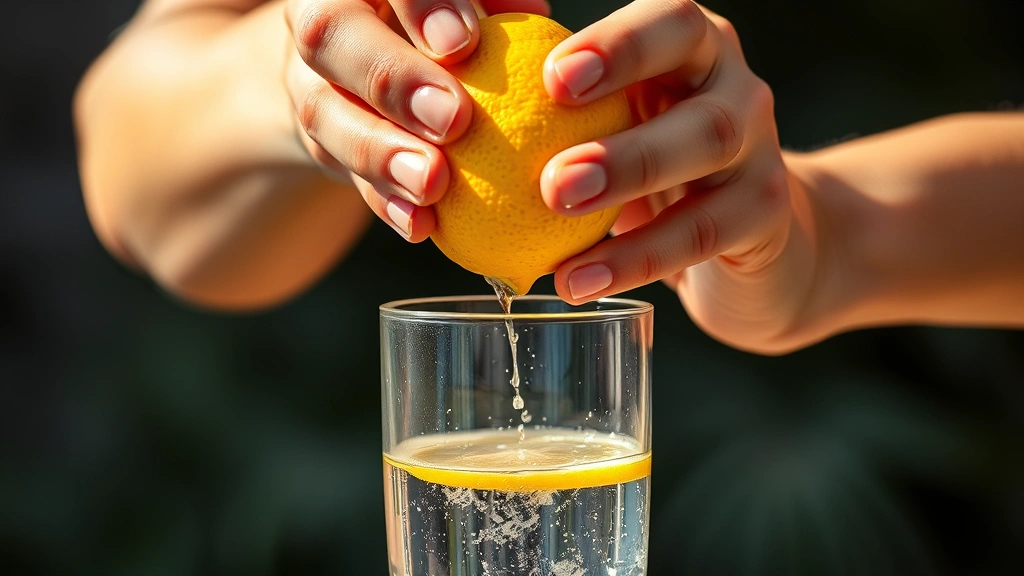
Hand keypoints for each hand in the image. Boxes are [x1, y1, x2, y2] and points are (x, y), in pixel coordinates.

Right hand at [284, 0, 550, 241]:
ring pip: (324, 113)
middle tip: (452, 121)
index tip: (464, 43)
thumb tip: (537, 17)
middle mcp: (320, 17)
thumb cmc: (444, 19)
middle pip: (329, 36)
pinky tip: (422, 225)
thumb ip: (493, 4)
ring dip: (381, 155)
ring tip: (432, 184)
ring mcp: (306, 81)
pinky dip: (384, 201)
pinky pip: (343, 173)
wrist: (370, 64)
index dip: (418, 5)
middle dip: (391, 80)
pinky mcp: (315, 141)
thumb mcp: (463, 6)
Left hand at [540, 0, 811, 353]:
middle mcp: (734, 85)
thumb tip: (444, 120)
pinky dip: (634, 259)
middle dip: (620, 107)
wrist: (758, 245)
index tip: (550, 77)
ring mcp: (759, 148)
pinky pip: (699, 234)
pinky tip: (575, 282)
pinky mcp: (766, 215)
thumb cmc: (654, 178)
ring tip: (552, 210)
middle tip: (549, 164)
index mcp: (691, 50)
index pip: (666, 19)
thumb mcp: (613, 135)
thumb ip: (555, 119)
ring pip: (705, 146)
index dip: (615, 43)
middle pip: (692, 72)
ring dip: (626, 175)